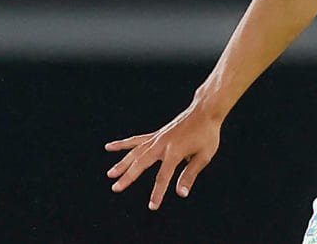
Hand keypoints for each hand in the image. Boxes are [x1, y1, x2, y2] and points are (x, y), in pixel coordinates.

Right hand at [105, 102, 221, 209]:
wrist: (204, 111)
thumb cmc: (207, 134)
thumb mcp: (204, 156)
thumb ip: (190, 174)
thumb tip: (181, 194)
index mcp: (175, 151)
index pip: (163, 176)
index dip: (158, 192)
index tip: (152, 206)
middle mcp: (163, 144)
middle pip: (141, 163)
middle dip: (128, 177)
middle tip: (115, 188)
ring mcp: (157, 138)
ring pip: (135, 152)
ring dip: (122, 163)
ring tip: (110, 174)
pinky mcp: (156, 134)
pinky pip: (136, 140)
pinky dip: (123, 144)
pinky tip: (109, 147)